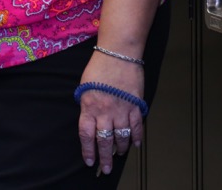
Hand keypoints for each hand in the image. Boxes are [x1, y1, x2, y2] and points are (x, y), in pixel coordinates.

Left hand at [77, 51, 144, 175]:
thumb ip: (86, 104)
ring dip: (120, 148)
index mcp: (89, 107)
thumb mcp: (84, 85)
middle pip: (104, 141)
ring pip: (122, 137)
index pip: (87, 135)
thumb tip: (89, 117)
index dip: (88, 150)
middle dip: (105, 158)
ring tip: (119, 155)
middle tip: (106, 168)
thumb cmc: (99, 66)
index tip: (90, 161)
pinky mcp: (135, 105)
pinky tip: (136, 144)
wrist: (118, 53)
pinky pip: (137, 126)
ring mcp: (122, 109)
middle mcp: (105, 112)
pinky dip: (137, 137)